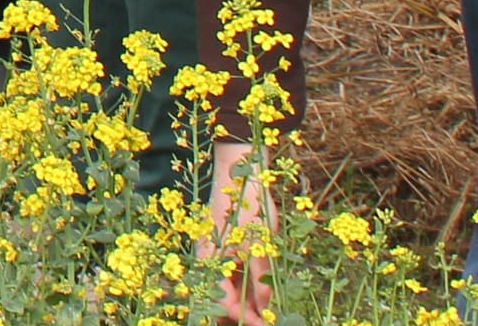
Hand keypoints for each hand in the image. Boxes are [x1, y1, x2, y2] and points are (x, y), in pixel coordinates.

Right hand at [201, 142, 276, 323]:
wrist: (239, 167)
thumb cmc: (247, 204)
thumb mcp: (260, 244)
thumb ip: (262, 279)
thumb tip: (266, 308)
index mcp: (211, 261)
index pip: (226, 304)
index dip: (248, 319)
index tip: (269, 324)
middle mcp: (208, 259)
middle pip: (222, 298)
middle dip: (244, 312)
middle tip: (267, 319)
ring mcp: (215, 251)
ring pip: (228, 287)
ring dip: (245, 299)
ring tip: (267, 308)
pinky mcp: (223, 243)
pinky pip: (231, 272)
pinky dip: (244, 283)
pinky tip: (261, 288)